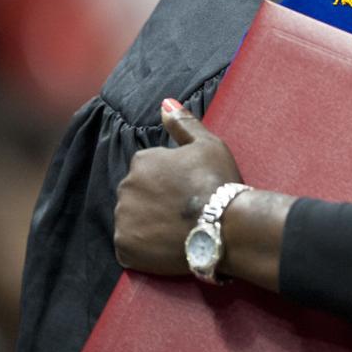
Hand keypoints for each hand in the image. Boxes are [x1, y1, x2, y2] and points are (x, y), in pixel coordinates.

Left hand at [113, 99, 242, 274]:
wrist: (227, 227)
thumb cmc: (219, 183)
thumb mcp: (208, 145)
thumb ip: (183, 123)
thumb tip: (164, 103)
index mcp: (142, 161)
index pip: (149, 170)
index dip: (170, 181)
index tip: (189, 190)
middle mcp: (126, 187)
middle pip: (138, 194)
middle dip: (155, 202)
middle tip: (184, 212)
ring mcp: (124, 219)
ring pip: (132, 220)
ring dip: (148, 224)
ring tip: (177, 230)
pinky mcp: (125, 247)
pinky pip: (129, 247)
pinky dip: (143, 248)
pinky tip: (166, 245)